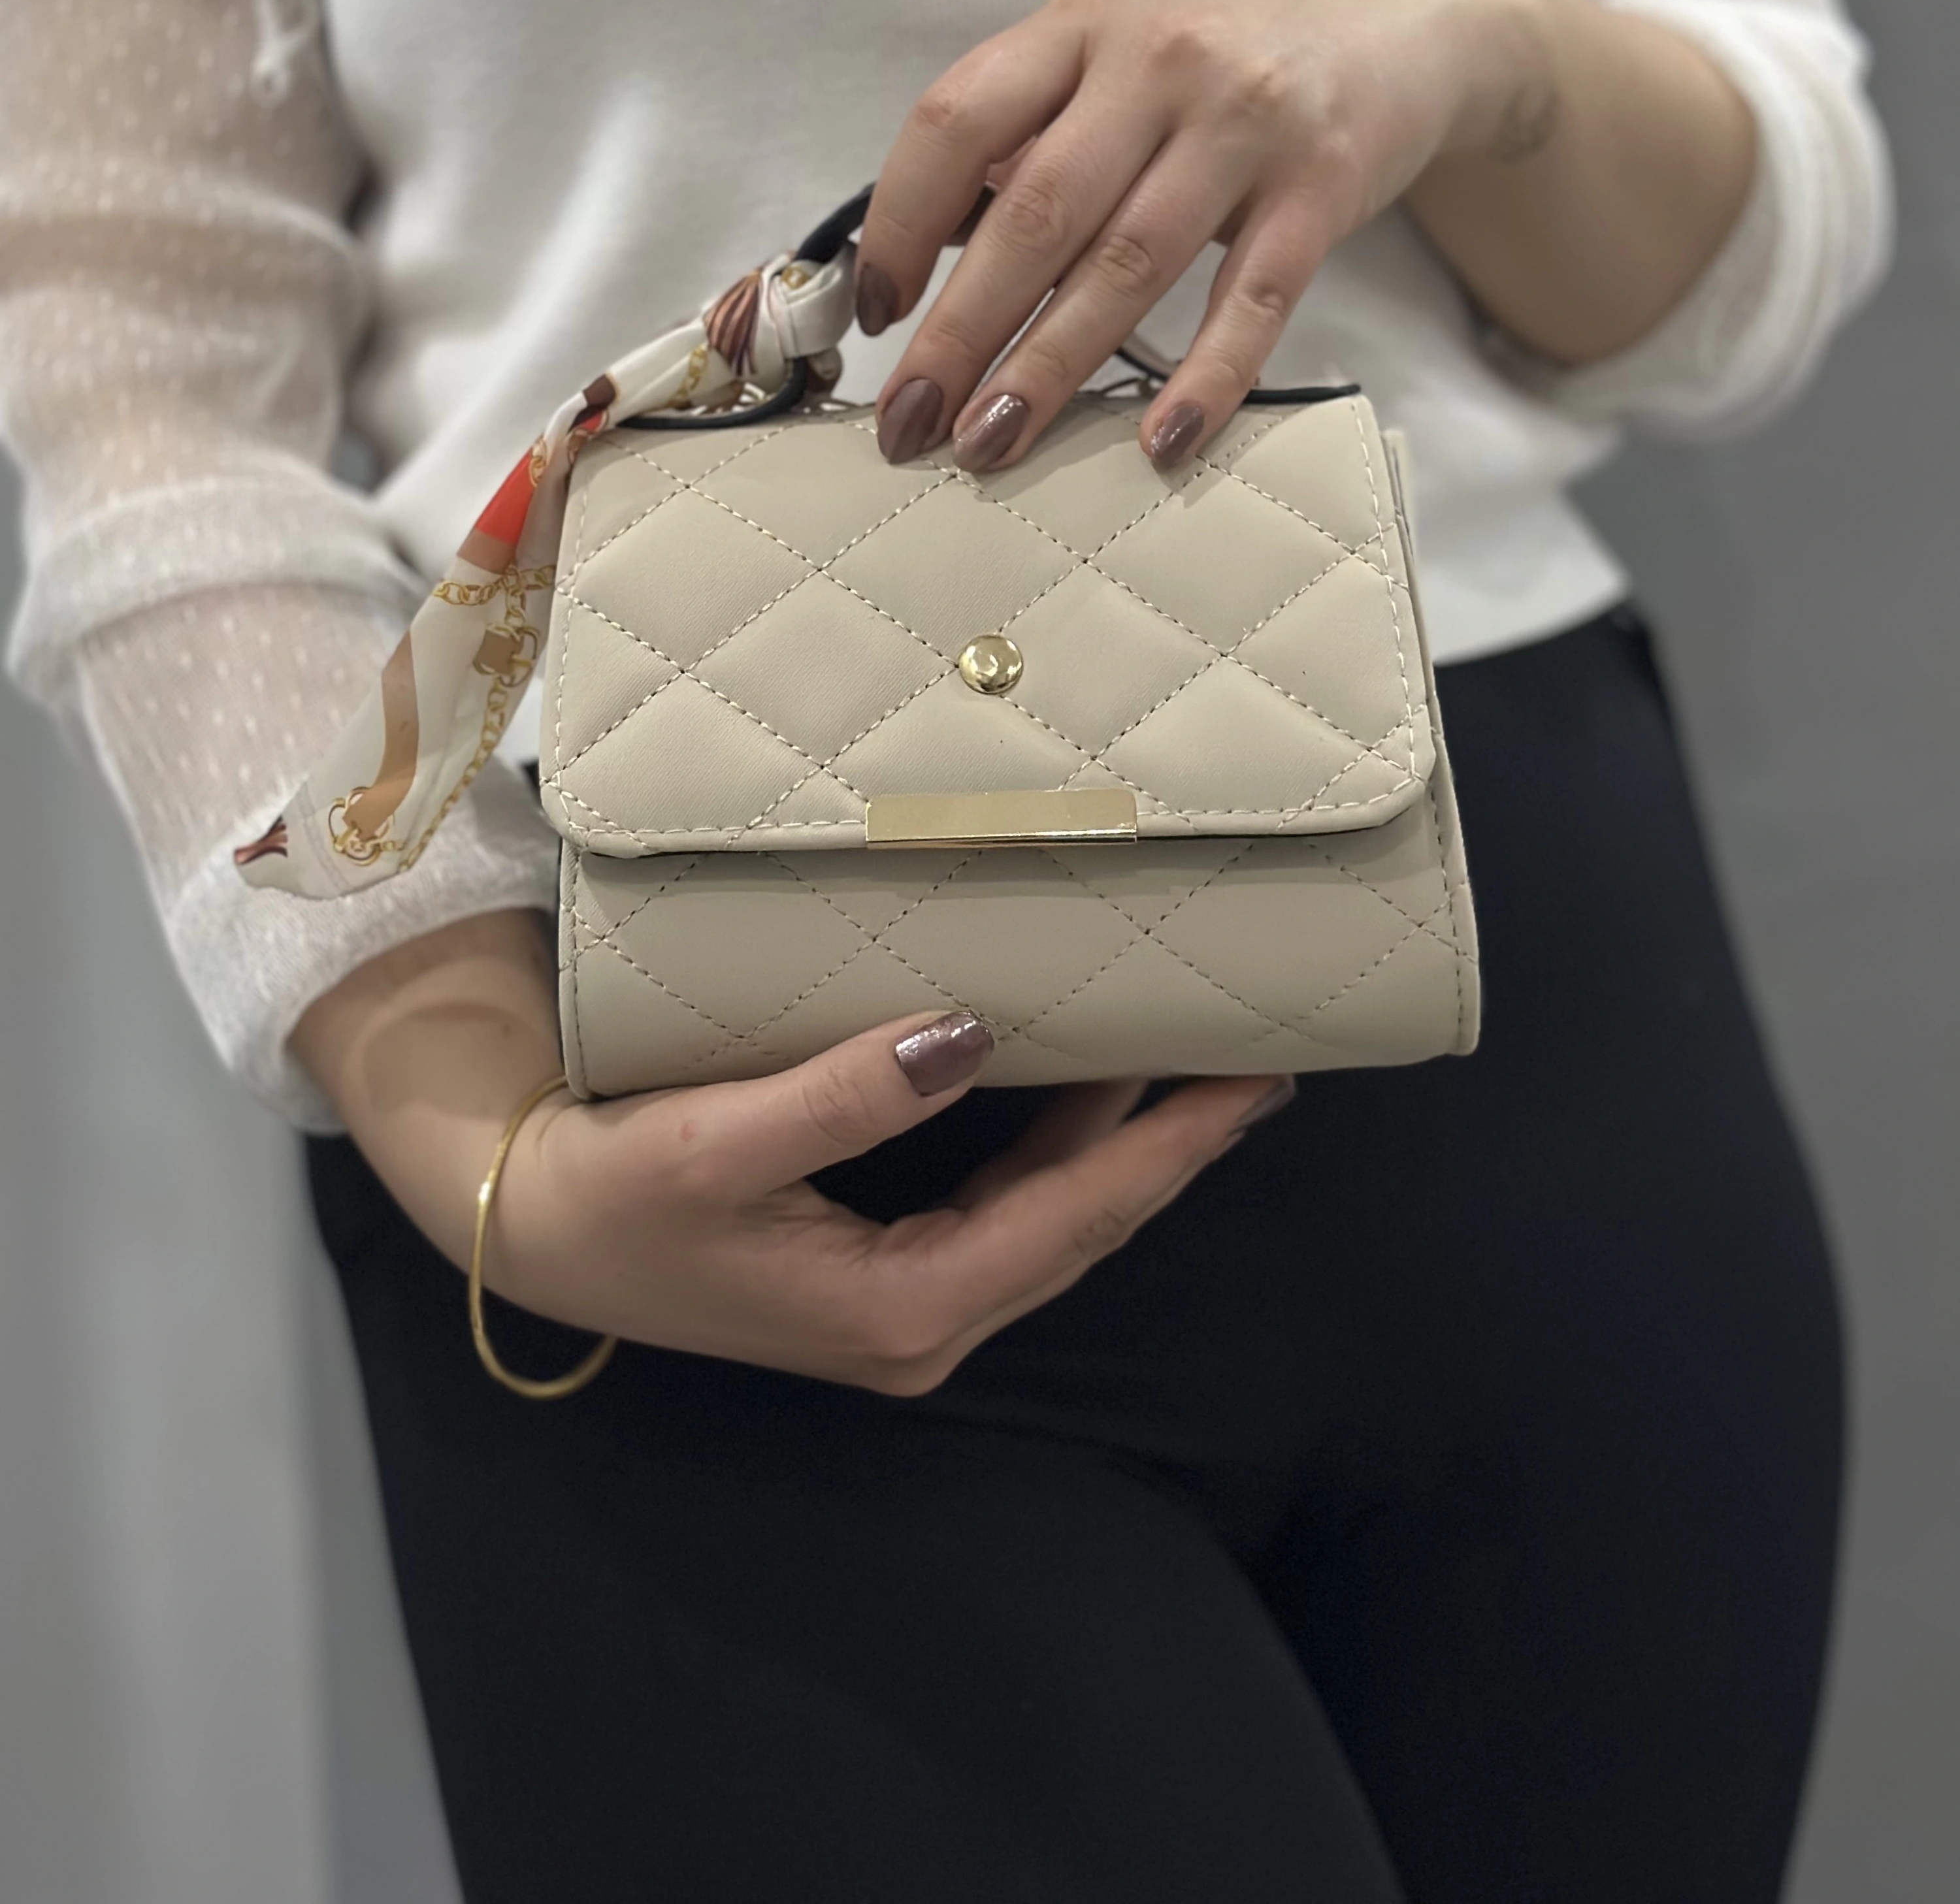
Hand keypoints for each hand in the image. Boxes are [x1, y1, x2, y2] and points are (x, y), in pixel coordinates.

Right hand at [292, 911, 1291, 1396]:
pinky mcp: (877, 1271)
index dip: (1169, 1150)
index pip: (1072, 1220)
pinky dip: (1063, 1151)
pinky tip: (1096, 1095)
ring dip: (1127, 1148)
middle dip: (1173, 1150)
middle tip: (1262, 1063)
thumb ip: (844, 1096)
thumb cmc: (611, 1187)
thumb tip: (969, 1036)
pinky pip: (1007, 1208)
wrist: (527, 1218)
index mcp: (900, 1309)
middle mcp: (918, 1323)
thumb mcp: (715, 1142)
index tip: (1251, 1084)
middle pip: (1080, 1228)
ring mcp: (901, 1305)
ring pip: (1050, 1219)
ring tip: (1205, 1070)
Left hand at [858, 0, 1551, 473]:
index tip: (873, 313)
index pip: (954, 120)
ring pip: (1127, 264)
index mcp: (1078, 28)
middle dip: (959, 332)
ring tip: (989, 447)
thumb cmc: (1226, 47)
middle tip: (908, 424)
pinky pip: (1253, 300)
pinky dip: (1203, 378)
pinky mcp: (1322, 186)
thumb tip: (929, 259)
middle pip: (1034, 212)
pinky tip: (1158, 443)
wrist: (1401, 10)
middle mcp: (1156, 63)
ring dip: (1049, 369)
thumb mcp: (1115, 52)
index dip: (899, 222)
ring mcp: (1244, 123)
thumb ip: (1029, 135)